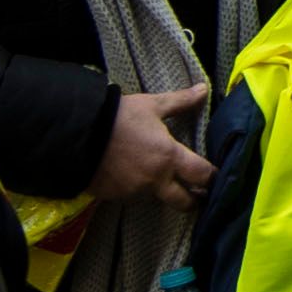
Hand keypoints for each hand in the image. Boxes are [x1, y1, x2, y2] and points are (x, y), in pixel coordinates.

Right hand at [94, 87, 215, 205]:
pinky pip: (133, 197)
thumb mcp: (151, 105)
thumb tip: (204, 88)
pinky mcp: (114, 197)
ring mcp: (134, 192)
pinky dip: (137, 190)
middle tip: (197, 194)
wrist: (76, 135)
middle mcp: (155, 180)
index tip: (215, 177)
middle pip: (184, 202)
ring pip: (157, 199)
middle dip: (193, 200)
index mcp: (169, 157)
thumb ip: (180, 101)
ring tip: (160, 178)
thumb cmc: (118, 118)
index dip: (213, 177)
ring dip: (162, 192)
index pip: (203, 175)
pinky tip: (133, 176)